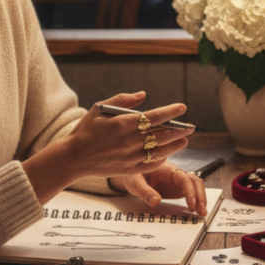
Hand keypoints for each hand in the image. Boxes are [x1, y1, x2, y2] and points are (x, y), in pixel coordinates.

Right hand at [58, 91, 192, 178]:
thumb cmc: (86, 130)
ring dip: (175, 144)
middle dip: (179, 129)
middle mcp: (130, 140)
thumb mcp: (100, 108)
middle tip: (191, 125)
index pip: (155, 116)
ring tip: (185, 139)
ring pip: (160, 150)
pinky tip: (168, 153)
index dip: (171, 112)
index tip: (182, 107)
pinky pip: (150, 164)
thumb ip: (123, 100)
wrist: (73, 157)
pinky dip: (161, 158)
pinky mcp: (128, 169)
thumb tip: (143, 94)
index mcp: (124, 123)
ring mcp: (130, 156)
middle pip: (162, 134)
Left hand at [110, 162, 207, 215]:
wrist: (132, 174)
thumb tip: (156, 201)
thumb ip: (145, 191)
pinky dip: (195, 199)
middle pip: (194, 180)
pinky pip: (190, 191)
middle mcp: (175, 173)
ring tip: (202, 213)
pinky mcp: (176, 187)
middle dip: (200, 195)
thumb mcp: (135, 182)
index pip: (183, 178)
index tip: (192, 204)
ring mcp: (177, 180)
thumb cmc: (133, 175)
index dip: (190, 191)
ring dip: (200, 197)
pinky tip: (196, 210)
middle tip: (201, 211)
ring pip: (194, 185)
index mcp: (166, 169)